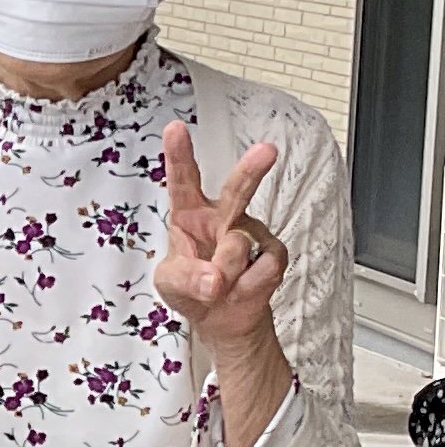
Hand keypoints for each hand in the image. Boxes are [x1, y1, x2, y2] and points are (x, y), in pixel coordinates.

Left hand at [155, 121, 291, 446]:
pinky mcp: (275, 254)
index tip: (175, 128)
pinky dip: (246, 288)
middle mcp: (223, 217)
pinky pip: (262, 271)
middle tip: (266, 151)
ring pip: (239, 245)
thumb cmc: (192, 289)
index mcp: (190, 214)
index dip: (179, 155)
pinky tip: (241, 289)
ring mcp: (252, 233)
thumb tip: (215, 279)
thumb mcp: (171, 284)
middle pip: (238, 190)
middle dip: (252, 170)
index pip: (183, 181)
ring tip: (219, 286)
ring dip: (226, 273)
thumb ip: (186, 279)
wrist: (223, 317)